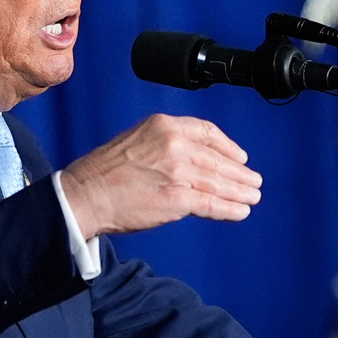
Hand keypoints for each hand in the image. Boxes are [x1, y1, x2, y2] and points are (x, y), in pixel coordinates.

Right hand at [60, 114, 262, 239]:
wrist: (84, 195)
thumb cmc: (104, 172)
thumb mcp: (136, 140)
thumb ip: (165, 145)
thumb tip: (193, 161)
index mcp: (164, 125)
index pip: (207, 132)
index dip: (228, 146)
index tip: (239, 157)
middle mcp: (174, 144)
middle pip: (217, 160)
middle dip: (239, 173)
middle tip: (253, 182)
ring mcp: (177, 171)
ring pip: (218, 182)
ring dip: (240, 192)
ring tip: (252, 197)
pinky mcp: (177, 197)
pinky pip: (211, 204)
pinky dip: (229, 209)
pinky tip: (240, 211)